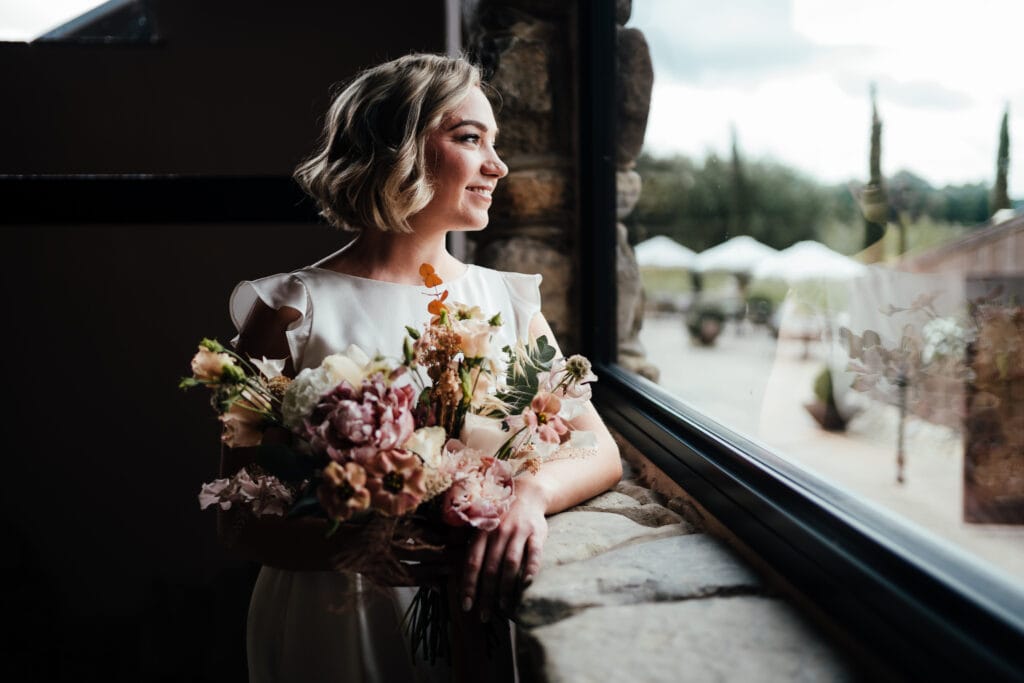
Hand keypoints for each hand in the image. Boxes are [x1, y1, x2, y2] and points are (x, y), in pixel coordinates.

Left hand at [460, 479, 547, 619]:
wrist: (527, 492)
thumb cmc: (500, 515)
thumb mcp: (481, 523)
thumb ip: (468, 541)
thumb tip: (449, 565)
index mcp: (482, 531)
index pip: (472, 562)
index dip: (468, 585)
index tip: (466, 606)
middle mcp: (498, 532)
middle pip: (490, 568)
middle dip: (485, 595)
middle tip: (483, 616)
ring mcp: (518, 532)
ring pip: (509, 563)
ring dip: (505, 588)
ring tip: (503, 608)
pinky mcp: (536, 532)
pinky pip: (533, 553)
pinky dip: (530, 568)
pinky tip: (526, 584)